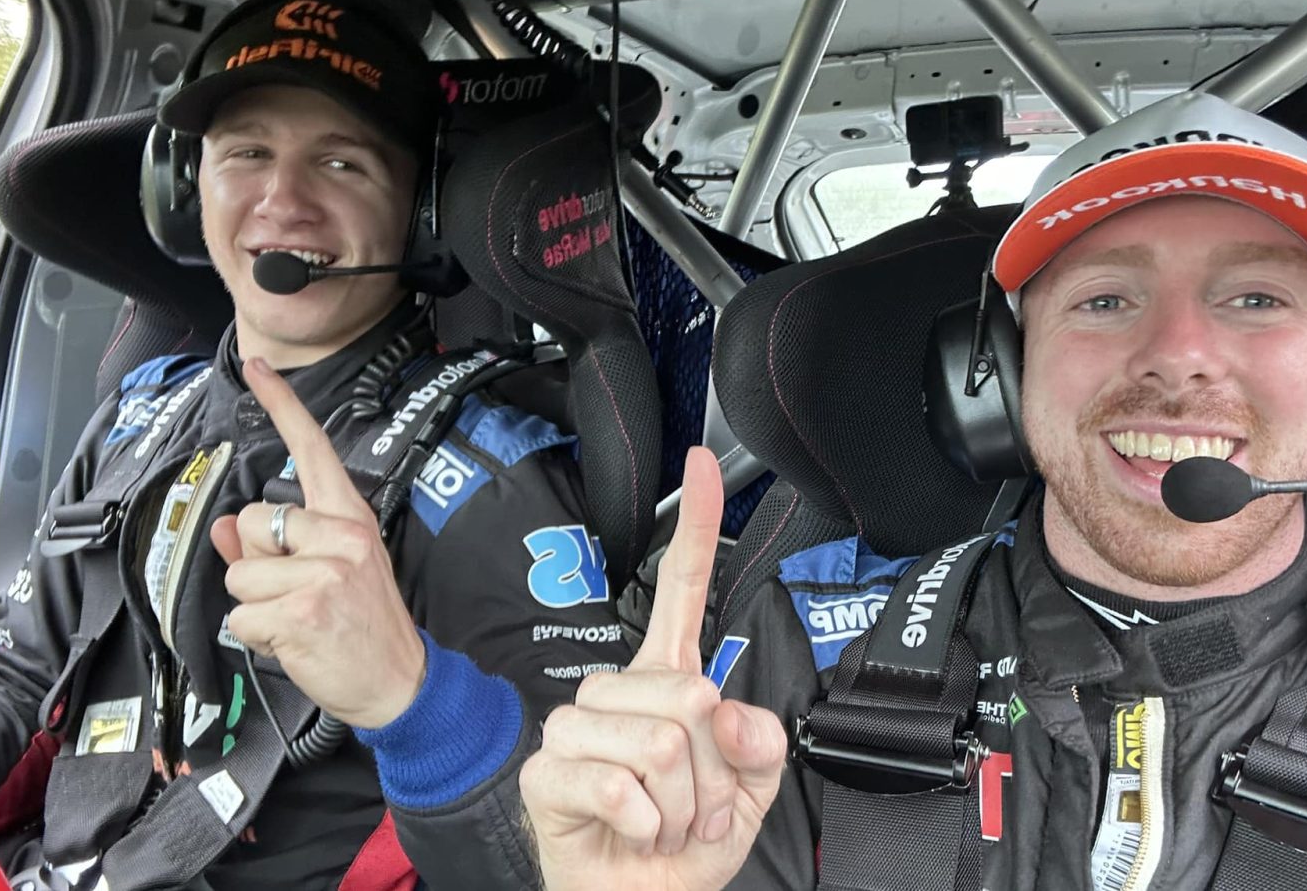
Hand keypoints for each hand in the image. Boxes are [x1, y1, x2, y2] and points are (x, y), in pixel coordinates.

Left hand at [210, 358, 425, 728]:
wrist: (402, 684)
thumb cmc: (365, 628)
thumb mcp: (330, 573)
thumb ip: (273, 545)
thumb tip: (223, 528)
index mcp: (350, 518)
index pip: (313, 450)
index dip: (281, 405)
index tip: (256, 366)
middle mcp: (342, 535)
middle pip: (251, 521)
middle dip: (254, 563)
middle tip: (295, 594)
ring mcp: (324, 571)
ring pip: (238, 573)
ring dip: (253, 606)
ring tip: (296, 621)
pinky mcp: (303, 608)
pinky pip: (240, 616)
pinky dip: (255, 638)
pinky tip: (294, 642)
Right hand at [520, 447, 786, 890]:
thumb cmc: (683, 844)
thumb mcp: (748, 796)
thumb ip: (759, 745)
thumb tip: (724, 706)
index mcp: (667, 680)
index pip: (680, 589)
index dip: (695, 524)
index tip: (703, 462)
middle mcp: (614, 692)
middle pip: (692, 692)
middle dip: (715, 771)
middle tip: (693, 805)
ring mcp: (574, 728)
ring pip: (663, 741)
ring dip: (684, 805)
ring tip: (663, 822)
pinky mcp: (547, 773)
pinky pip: (621, 785)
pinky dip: (650, 824)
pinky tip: (636, 834)